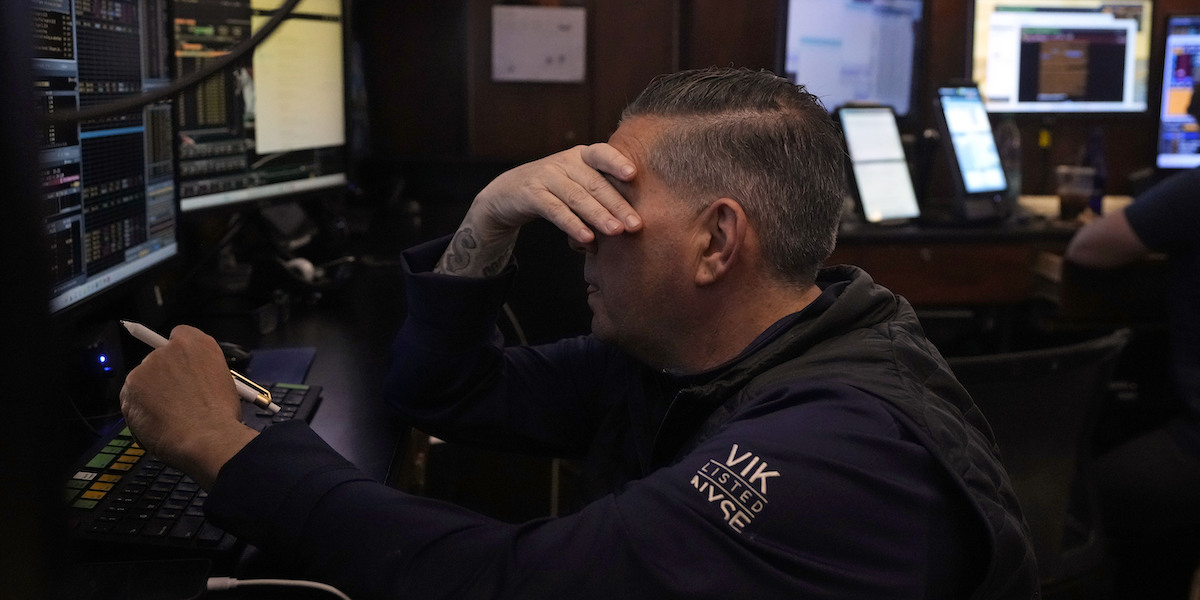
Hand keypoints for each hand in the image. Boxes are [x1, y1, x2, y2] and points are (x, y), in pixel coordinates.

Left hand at [119, 325, 257, 488]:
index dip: (180, 357)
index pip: (180, 336)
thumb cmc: (222, 415)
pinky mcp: (131, 385)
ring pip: (143, 380)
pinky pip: (130, 398)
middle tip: (176, 401)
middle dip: (163, 378)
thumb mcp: (223, 383)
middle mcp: (170, 349)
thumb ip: (201, 374)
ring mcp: (148, 366)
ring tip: (168, 419)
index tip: (182, 371)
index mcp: (199, 344)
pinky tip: (156, 425)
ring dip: (150, 395)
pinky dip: (138, 411)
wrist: (207, 436)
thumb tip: (190, 382)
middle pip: (159, 359)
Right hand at [437, 143, 641, 276]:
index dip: (616, 162)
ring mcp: (546, 176)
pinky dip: (572, 224)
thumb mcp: (577, 186)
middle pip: (594, 183)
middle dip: (617, 204)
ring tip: (617, 232)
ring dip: (598, 216)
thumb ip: (601, 197)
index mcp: (581, 156)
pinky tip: (586, 239)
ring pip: (577, 197)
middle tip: (636, 224)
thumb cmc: (555, 192)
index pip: (601, 154)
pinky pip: (555, 210)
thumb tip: (632, 225)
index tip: (633, 174)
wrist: (508, 194)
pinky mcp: (531, 194)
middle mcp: (565, 162)